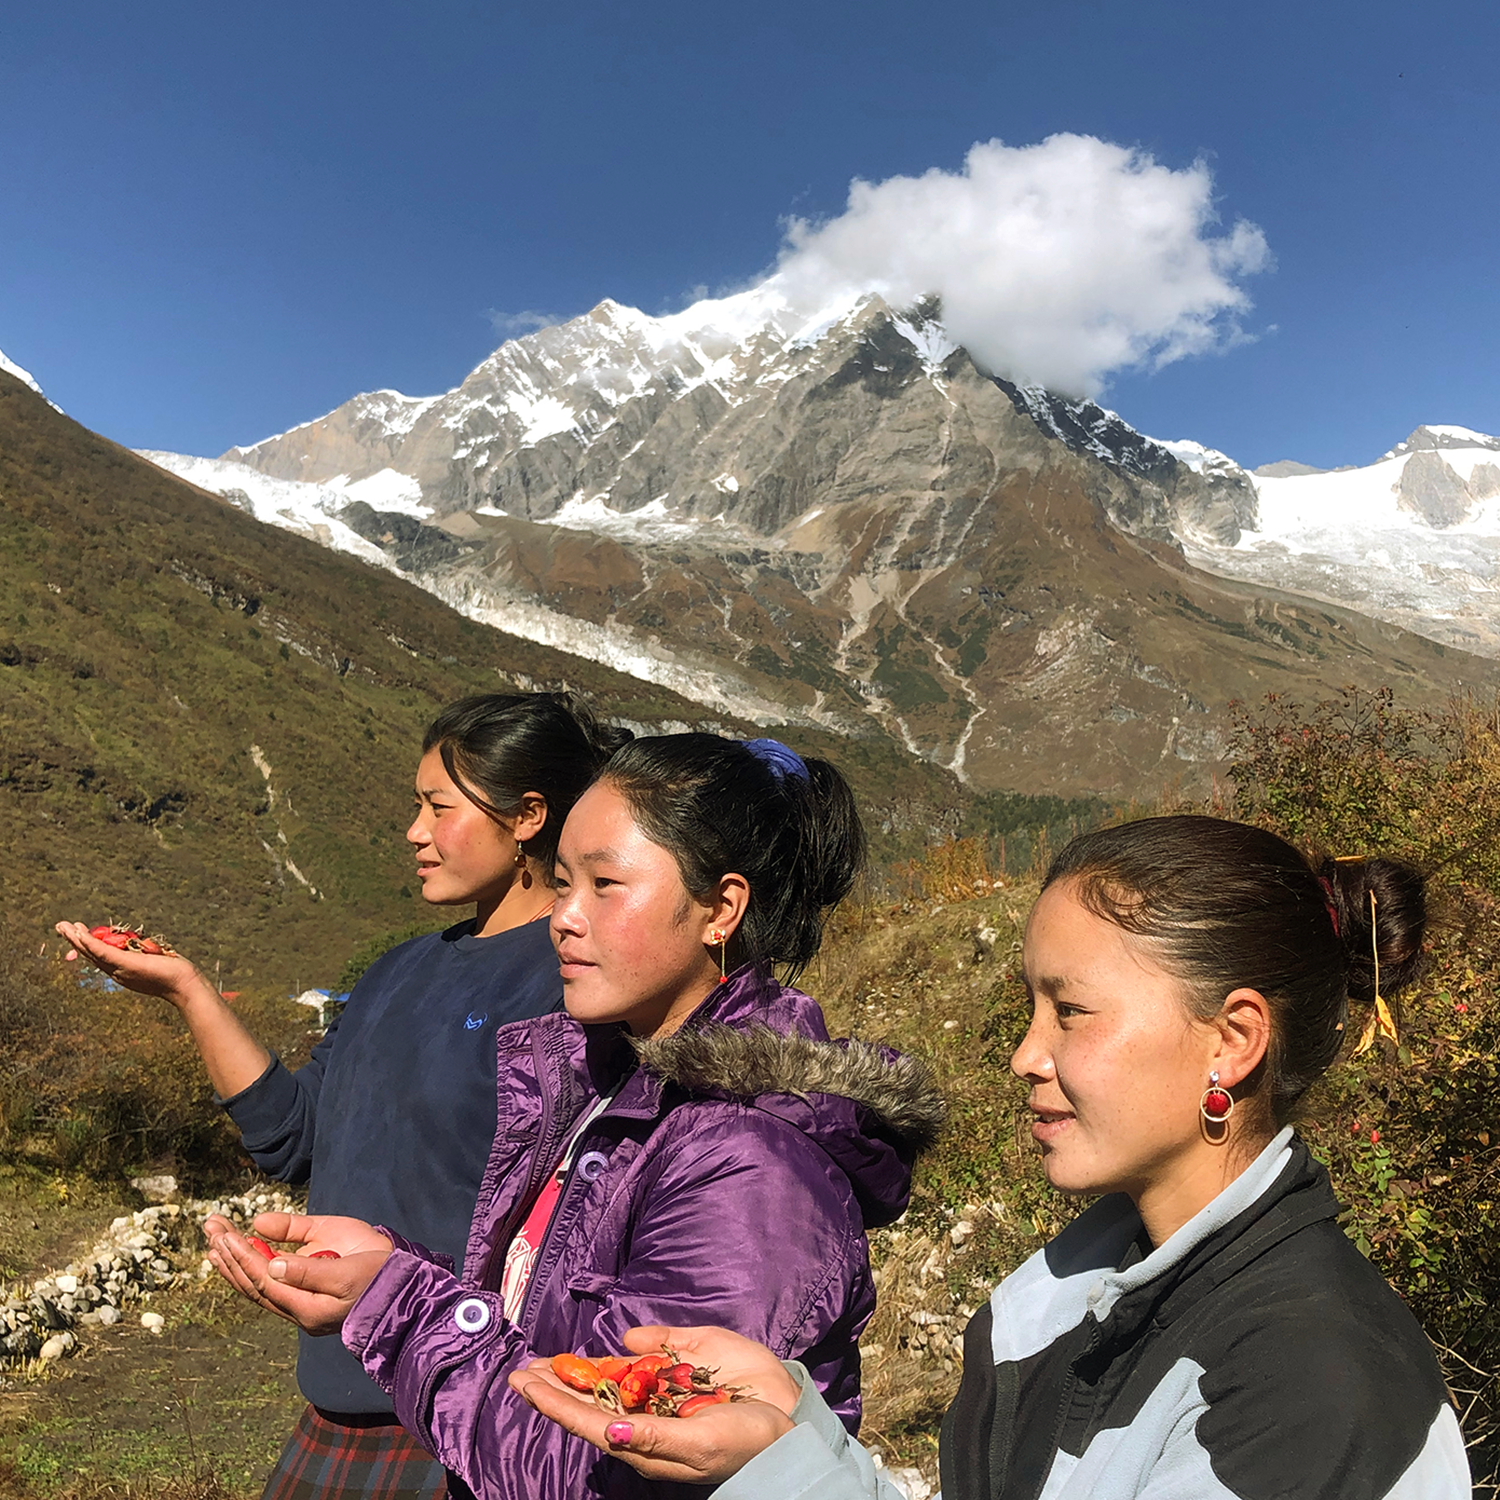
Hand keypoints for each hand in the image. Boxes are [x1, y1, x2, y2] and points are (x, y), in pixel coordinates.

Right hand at [55, 920, 201, 1003]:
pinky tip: (79, 933)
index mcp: (120, 970)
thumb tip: (142, 947)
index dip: (85, 945)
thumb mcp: (153, 962)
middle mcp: (116, 971)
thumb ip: (143, 956)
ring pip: (92, 952)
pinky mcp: (125, 963)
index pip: (98, 956)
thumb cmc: (172, 974)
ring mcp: (119, 968)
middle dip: (74, 940)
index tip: (76, 933)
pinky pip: (102, 952)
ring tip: (63, 927)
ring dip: (76, 939)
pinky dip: (89, 942)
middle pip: (90, 953)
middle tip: (60, 927)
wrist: (182, 985)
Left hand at [203, 1212, 391, 1334]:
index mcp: (307, 1308)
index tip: (226, 1236)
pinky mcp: (308, 1285)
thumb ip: (310, 1270)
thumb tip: (273, 1264)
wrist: (404, 1286)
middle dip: (229, 1254)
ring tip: (215, 1235)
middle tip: (211, 1227)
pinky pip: (272, 1276)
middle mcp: (298, 1307)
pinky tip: (242, 1242)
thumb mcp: (347, 1274)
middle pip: (253, 1282)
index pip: (265, 1281)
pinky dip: (254, 1259)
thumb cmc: (380, 1278)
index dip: (244, 1257)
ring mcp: (301, 1298)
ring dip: (235, 1257)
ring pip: (258, 1281)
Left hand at [508, 1325, 797, 1483]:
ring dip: (578, 1374)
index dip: (554, 1402)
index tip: (525, 1383)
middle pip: (590, 1402)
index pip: (587, 1421)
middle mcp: (646, 1421)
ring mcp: (662, 1398)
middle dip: (556, 1386)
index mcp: (644, 1443)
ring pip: (609, 1385)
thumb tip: (608, 1430)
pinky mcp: (681, 1377)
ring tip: (547, 1364)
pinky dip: (615, 1363)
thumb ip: (652, 1437)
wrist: (788, 1425)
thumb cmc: (744, 1443)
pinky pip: (641, 1366)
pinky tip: (600, 1358)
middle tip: (524, 1370)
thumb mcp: (698, 1445)